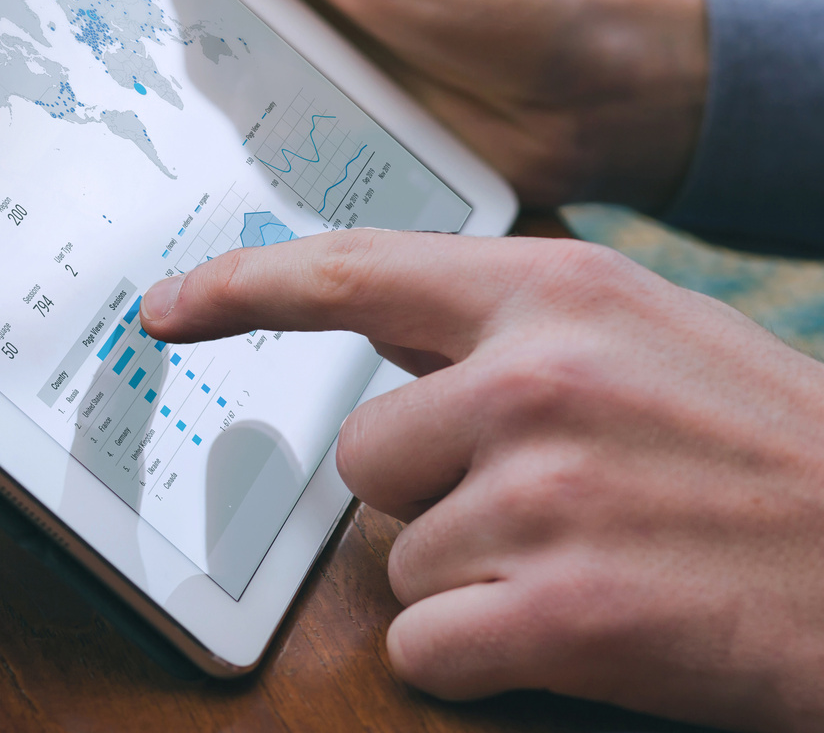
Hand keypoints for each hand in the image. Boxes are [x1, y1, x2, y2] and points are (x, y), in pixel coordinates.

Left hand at [139, 233, 823, 731]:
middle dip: (431, 495)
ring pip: (400, 559)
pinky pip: (428, 647)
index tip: (165, 310)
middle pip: (363, 456)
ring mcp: (543, 494)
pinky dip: (485, 657)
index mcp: (551, 293)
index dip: (242, 288)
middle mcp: (533, 377)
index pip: (353, 271)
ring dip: (476, 579)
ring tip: (599, 561)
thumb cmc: (767, 450)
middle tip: (557, 506)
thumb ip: (506, 330)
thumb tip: (383, 339)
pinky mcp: (558, 615)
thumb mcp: (643, 335)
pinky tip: (587, 631)